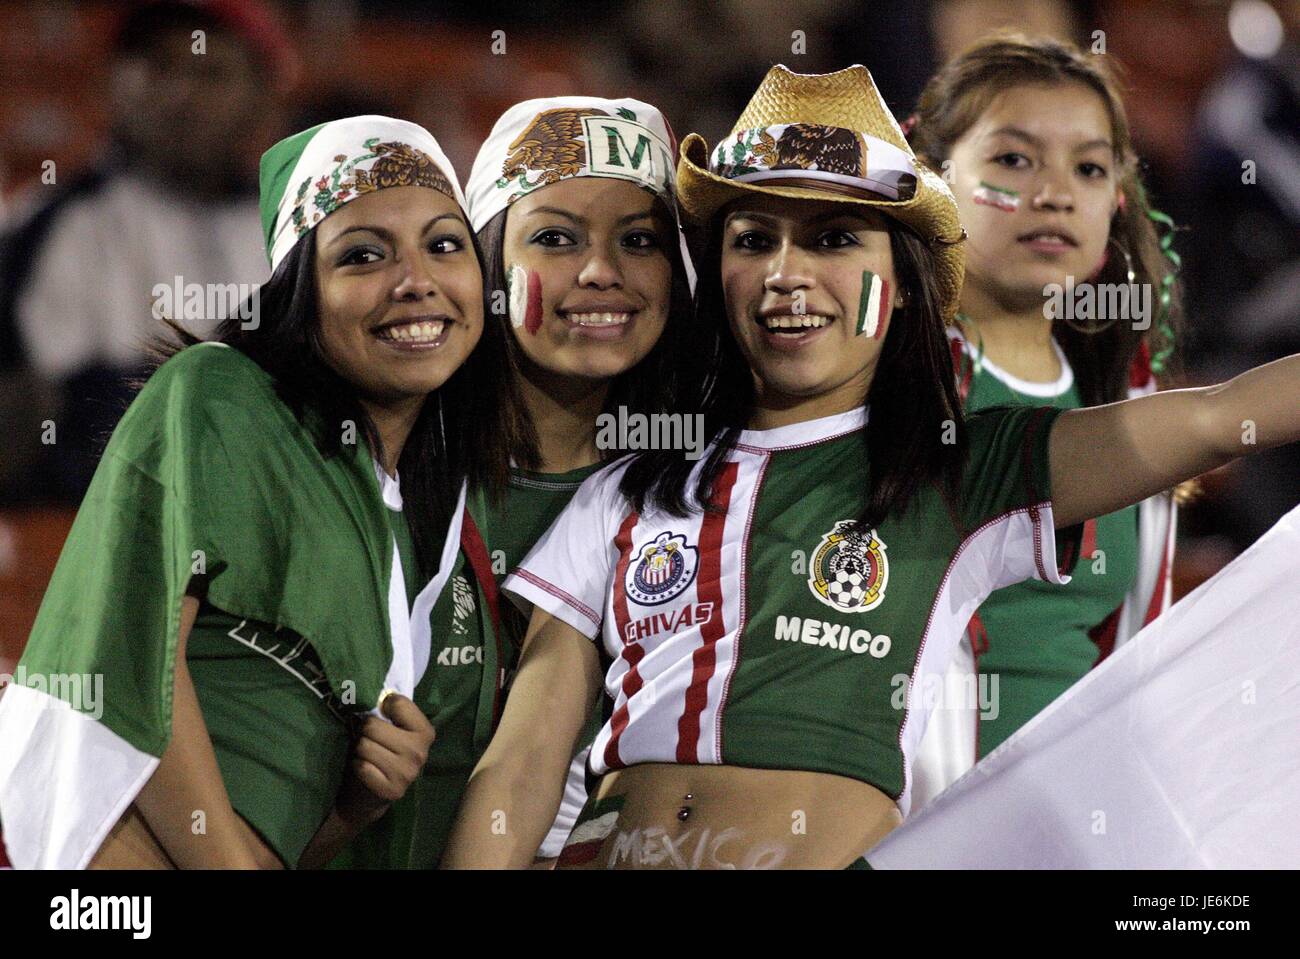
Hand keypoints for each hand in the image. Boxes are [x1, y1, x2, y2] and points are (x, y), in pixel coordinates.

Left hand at [337, 693, 435, 826]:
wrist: (372, 794)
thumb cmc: (380, 751)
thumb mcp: (391, 728)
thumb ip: (389, 711)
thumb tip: (373, 690)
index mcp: (425, 732)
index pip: (398, 703)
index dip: (383, 706)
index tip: (381, 716)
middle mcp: (421, 752)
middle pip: (373, 726)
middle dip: (364, 731)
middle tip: (369, 740)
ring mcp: (408, 773)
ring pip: (365, 746)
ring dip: (359, 750)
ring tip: (366, 755)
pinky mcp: (392, 790)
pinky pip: (362, 767)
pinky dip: (358, 766)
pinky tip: (365, 770)